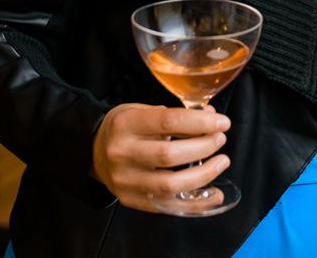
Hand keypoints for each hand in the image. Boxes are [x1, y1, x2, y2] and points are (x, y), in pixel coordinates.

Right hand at [90, 103, 231, 212]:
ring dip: (203, 174)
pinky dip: (195, 203)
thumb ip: (177, 114)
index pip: (169, 121)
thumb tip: (212, 116)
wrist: (94, 151)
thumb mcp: (144, 111)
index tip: (222, 122)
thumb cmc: (125, 128)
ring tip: (221, 162)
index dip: (201, 122)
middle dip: (203, 147)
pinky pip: (167, 206)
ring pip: (169, 185)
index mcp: (126, 124)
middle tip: (220, 140)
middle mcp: (121, 153)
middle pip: (169, 155)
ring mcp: (124, 180)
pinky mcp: (130, 200)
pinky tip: (214, 195)